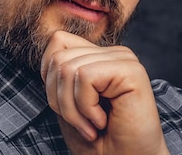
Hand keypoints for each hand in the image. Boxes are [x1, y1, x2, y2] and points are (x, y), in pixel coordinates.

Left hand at [41, 31, 169, 154]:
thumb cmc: (97, 140)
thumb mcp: (66, 102)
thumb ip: (60, 71)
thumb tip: (49, 45)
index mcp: (99, 56)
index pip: (57, 41)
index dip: (50, 77)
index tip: (67, 107)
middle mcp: (113, 52)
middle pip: (58, 56)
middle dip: (59, 98)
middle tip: (81, 122)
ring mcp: (124, 59)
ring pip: (68, 67)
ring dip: (72, 108)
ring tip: (91, 124)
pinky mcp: (131, 70)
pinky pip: (85, 76)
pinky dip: (85, 107)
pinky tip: (101, 120)